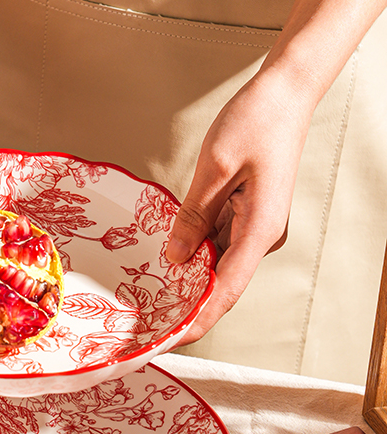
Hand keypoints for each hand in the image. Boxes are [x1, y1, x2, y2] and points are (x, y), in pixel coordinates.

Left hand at [165, 71, 311, 343]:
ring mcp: (255, 229)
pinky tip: (167, 260)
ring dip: (187, 281)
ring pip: (217, 266)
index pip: (227, 288)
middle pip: (221, 284)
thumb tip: (176, 257)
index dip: (200, 318)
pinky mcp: (246, 218)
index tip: (175, 338)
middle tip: (149, 323)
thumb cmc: (255, 122)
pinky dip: (193, 256)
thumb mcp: (214, 168)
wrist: (284, 95)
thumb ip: (194, 216)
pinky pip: (217, 246)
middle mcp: (261, 236)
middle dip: (188, 306)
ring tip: (149, 298)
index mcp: (259, 228)